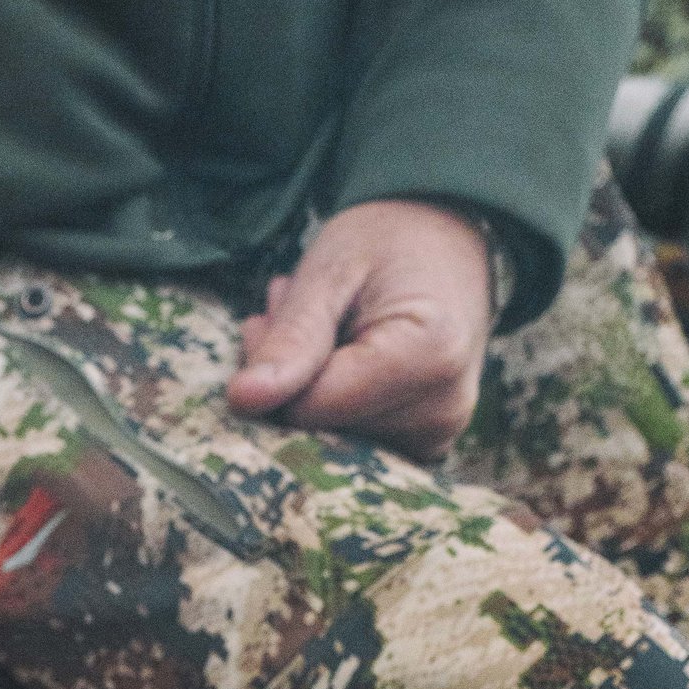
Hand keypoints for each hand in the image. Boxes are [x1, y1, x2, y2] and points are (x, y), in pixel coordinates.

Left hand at [228, 198, 493, 457]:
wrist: (447, 241)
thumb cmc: (388, 242)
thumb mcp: (330, 270)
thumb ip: (291, 338)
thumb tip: (241, 401)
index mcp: (428, 357)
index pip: (309, 408)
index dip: (274, 372)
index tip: (270, 316)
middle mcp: (442, 411)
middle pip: (318, 429)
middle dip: (289, 381)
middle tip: (294, 314)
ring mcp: (437, 437)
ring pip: (327, 441)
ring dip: (306, 391)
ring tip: (322, 329)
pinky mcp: (425, 447)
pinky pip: (350, 446)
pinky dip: (330, 409)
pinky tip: (337, 359)